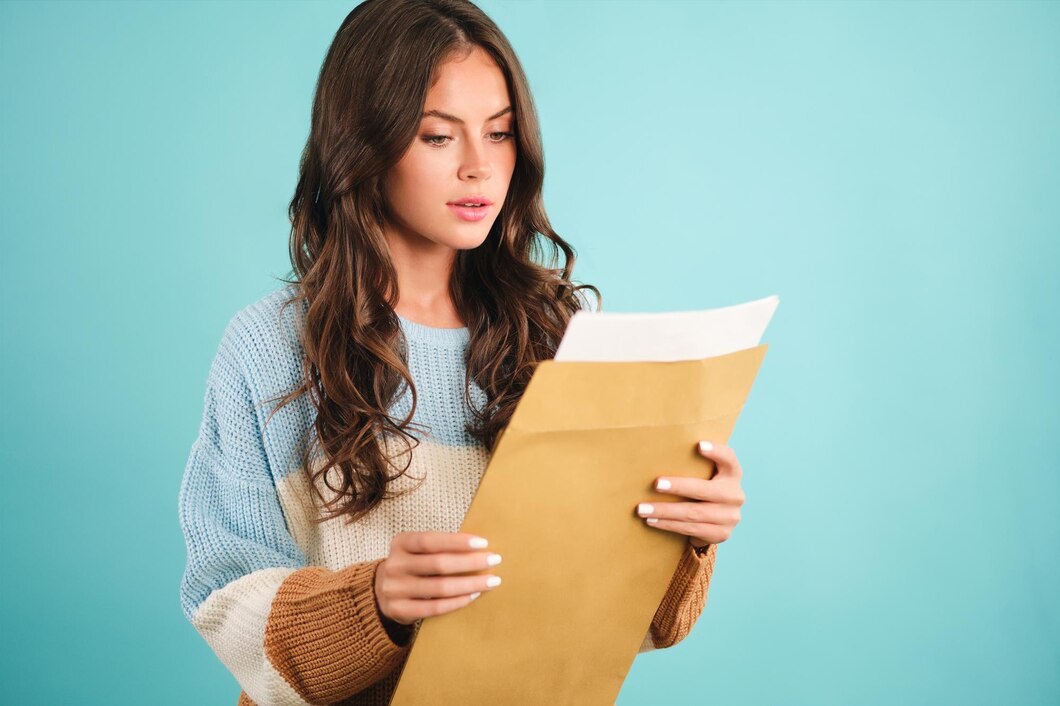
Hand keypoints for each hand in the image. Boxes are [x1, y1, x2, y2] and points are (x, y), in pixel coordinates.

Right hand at [374, 531, 502, 625]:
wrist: (381, 591)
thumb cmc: (412, 564)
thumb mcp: (417, 549)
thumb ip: (440, 546)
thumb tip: (479, 546)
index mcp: (400, 543)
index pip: (431, 541)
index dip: (457, 542)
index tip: (483, 543)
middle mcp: (395, 565)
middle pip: (438, 564)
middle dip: (471, 562)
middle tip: (495, 560)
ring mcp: (394, 589)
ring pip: (440, 588)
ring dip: (470, 584)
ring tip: (491, 581)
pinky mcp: (399, 610)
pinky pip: (435, 608)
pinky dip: (457, 602)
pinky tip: (474, 595)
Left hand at [635, 440, 745, 547]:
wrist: (715, 523)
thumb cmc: (702, 490)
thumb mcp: (705, 475)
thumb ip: (693, 464)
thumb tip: (657, 450)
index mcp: (732, 474)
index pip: (729, 459)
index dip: (717, 452)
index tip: (699, 445)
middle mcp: (735, 495)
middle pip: (704, 490)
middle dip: (678, 487)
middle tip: (656, 484)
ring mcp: (730, 517)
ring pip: (694, 513)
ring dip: (665, 511)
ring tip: (643, 509)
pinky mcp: (721, 534)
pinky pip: (691, 529)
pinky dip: (668, 525)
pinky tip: (652, 521)